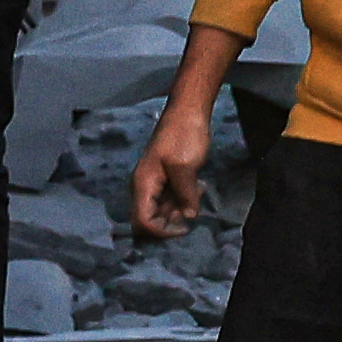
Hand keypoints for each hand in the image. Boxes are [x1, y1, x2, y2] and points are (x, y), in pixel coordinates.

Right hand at [132, 94, 215, 238]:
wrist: (189, 111)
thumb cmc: (184, 135)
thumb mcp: (185, 166)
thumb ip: (185, 194)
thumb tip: (189, 216)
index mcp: (143, 184)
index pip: (142, 221)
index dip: (161, 231)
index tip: (184, 227)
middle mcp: (145, 187)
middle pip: (150, 219)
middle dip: (172, 221)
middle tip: (193, 210)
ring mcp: (156, 182)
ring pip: (163, 210)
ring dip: (181, 209)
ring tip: (198, 193)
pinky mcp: (167, 178)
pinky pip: (171, 198)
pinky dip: (185, 199)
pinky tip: (199, 187)